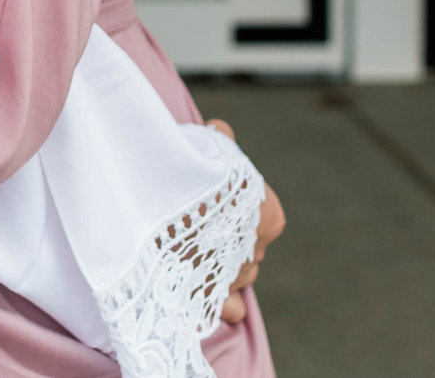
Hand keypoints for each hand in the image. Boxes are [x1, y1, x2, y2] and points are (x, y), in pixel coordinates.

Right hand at [207, 119, 285, 323]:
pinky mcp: (215, 297)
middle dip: (226, 238)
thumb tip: (219, 128)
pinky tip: (217, 298)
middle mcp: (259, 250)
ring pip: (236, 274)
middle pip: (246, 245)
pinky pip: (229, 306)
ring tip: (190, 250)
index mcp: (270, 216)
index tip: (209, 197)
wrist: (163, 202)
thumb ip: (220, 139)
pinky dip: (224, 303)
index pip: (261, 214)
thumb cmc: (190, 171)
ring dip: (219, 266)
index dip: (234, 205)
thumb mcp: (209, 146)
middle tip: (195, 222)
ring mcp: (238, 277)